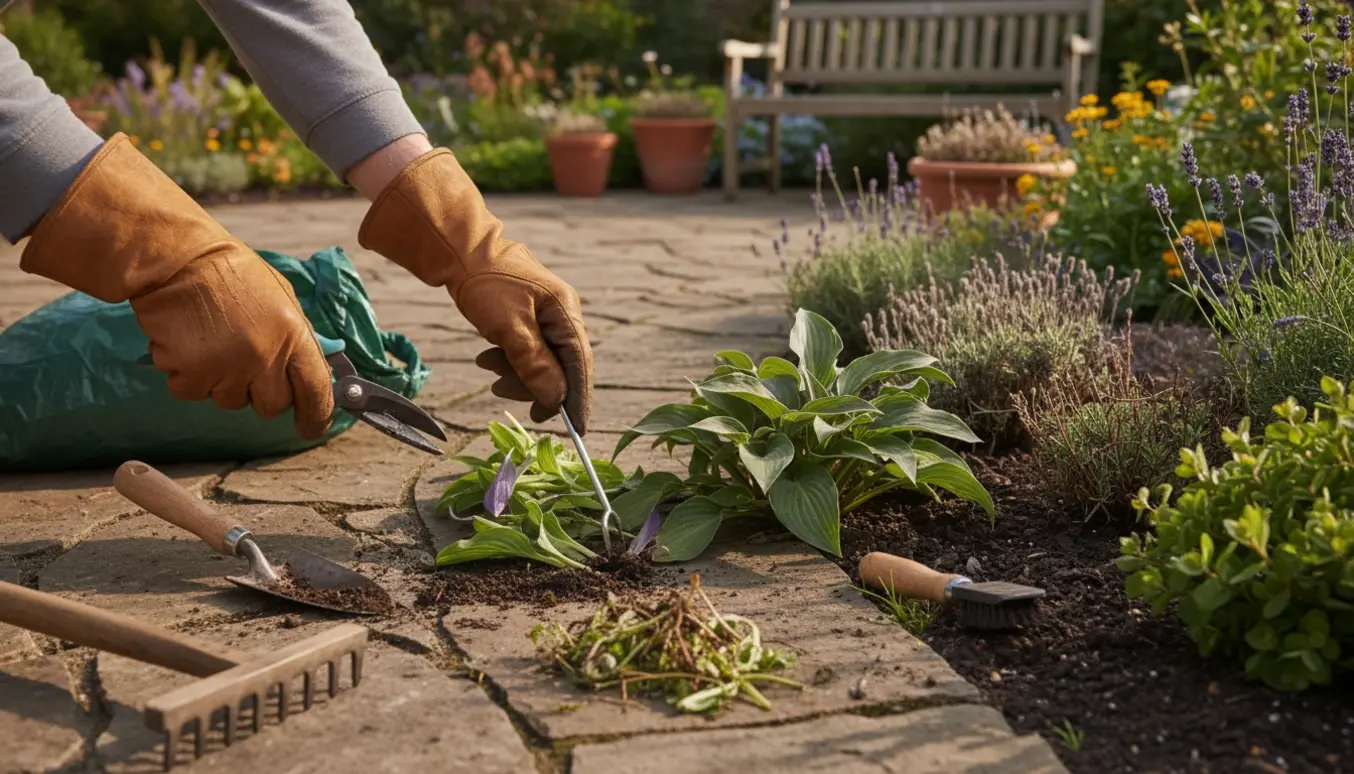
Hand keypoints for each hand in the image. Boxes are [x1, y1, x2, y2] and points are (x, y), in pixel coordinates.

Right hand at [19, 133, 335, 438]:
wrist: (177, 259)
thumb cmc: (229, 274)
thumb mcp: (280, 298)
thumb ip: (296, 337)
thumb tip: (311, 371)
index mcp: (294, 334)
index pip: (317, 389)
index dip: (317, 415)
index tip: (312, 427)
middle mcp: (265, 356)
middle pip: (273, 406)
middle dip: (260, 394)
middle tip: (243, 365)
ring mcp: (229, 367)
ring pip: (230, 401)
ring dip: (219, 381)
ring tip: (210, 341)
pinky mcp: (192, 372)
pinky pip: (191, 392)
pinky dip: (185, 374)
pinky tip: (185, 342)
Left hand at [357, 146, 593, 430]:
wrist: (460, 248)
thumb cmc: (485, 283)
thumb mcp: (509, 328)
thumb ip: (535, 365)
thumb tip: (556, 399)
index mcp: (565, 313)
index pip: (580, 364)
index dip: (578, 399)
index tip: (576, 430)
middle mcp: (562, 315)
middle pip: (561, 366)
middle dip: (533, 384)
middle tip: (500, 392)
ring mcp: (546, 315)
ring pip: (541, 360)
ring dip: (515, 372)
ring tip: (485, 367)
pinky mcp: (528, 317)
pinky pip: (527, 350)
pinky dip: (509, 360)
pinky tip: (487, 358)